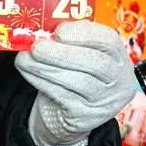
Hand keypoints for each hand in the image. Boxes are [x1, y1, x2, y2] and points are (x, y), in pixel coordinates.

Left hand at [15, 20, 135, 145]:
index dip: (84, 34)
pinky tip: (27, 71)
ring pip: (78, 81)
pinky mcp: (87, 117)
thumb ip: (67, 41)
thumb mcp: (76, 55)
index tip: (59, 31)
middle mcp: (119, 79)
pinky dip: (41, 81)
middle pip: (97, 64)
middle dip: (63, 53)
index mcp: (118, 56)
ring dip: (46, 67)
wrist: (67, 114)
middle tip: (37, 47)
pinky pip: (63, 96)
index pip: (109, 40)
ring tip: (25, 58)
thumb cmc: (72, 74)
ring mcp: (106, 101)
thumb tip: (42, 29)